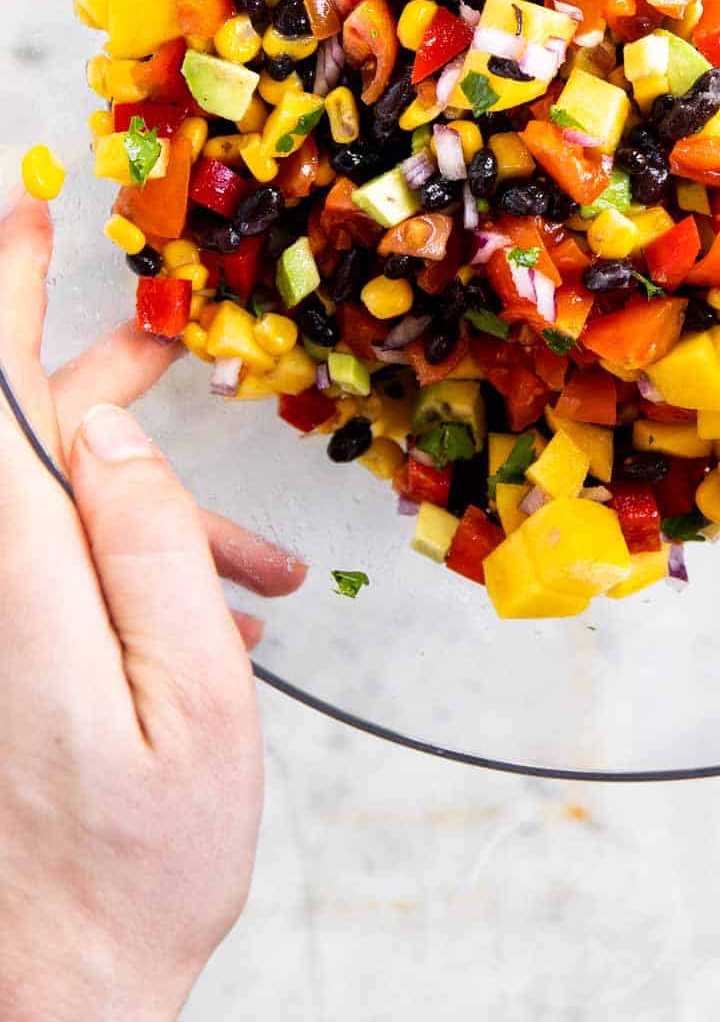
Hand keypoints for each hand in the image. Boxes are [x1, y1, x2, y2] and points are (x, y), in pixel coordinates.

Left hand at [0, 199, 306, 1021]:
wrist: (52, 993)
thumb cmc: (135, 867)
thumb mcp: (194, 698)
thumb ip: (151, 547)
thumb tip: (112, 433)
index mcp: (22, 581)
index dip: (4, 296)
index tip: (28, 215)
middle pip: (26, 438)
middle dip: (98, 381)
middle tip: (166, 335)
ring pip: (55, 505)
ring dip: (145, 498)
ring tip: (254, 548)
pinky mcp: (3, 657)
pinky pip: (58, 571)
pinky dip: (136, 571)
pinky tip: (221, 621)